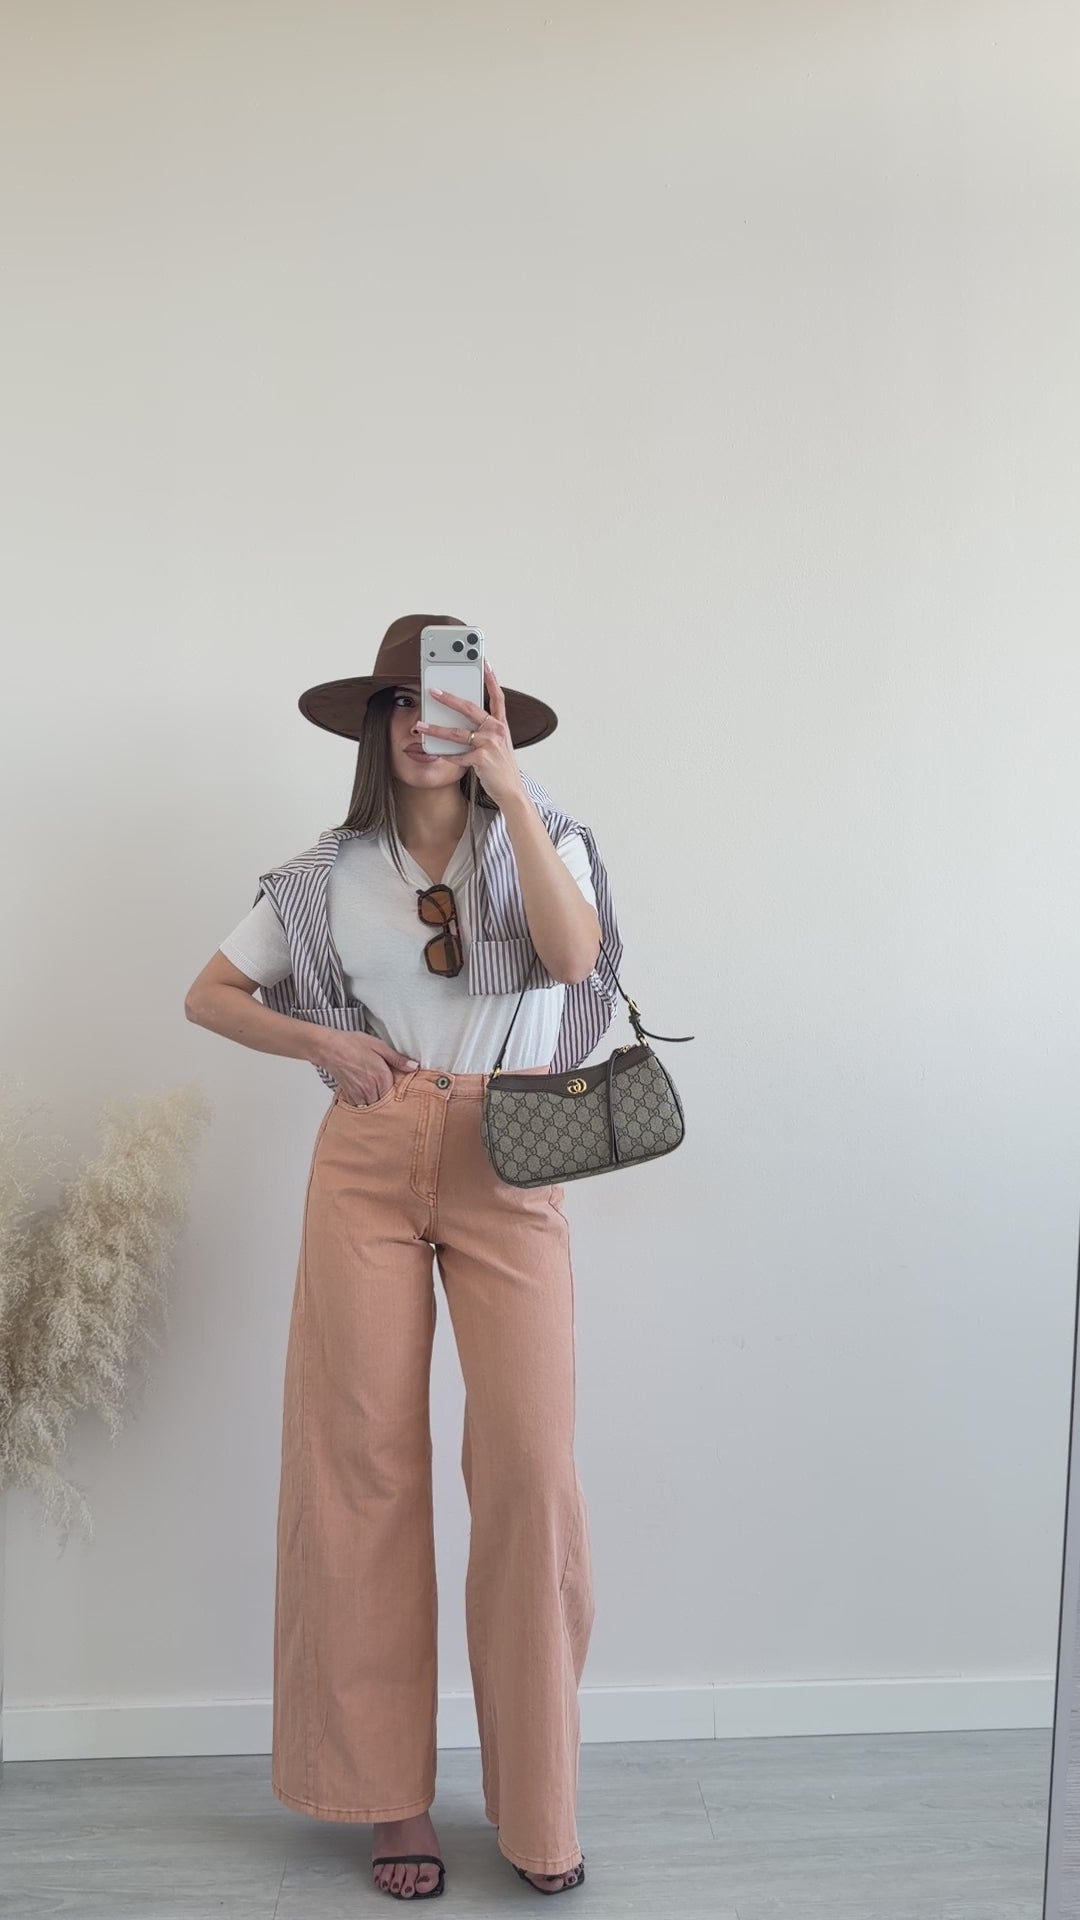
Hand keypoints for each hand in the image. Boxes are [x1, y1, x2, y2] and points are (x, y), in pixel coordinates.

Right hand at [314, 1032, 417, 1105]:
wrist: (329, 1047)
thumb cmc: (353, 1044)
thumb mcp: (380, 1046)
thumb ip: (398, 1059)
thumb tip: (414, 1067)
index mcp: (381, 1077)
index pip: (397, 1094)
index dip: (401, 1094)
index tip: (405, 1093)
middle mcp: (370, 1089)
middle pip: (386, 1104)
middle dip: (391, 1103)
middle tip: (395, 1099)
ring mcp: (359, 1094)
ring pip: (374, 1108)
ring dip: (379, 1106)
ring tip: (382, 1100)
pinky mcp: (349, 1095)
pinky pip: (362, 1107)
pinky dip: (366, 1106)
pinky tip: (369, 1099)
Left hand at [414, 660, 524, 807]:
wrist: (511, 791)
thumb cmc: (502, 768)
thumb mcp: (498, 745)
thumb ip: (485, 731)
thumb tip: (462, 722)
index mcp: (501, 725)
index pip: (497, 696)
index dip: (491, 678)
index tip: (484, 663)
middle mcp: (496, 731)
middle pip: (470, 709)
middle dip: (449, 699)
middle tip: (433, 691)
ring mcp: (489, 744)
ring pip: (457, 733)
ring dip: (435, 729)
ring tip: (420, 725)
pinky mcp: (481, 759)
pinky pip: (457, 755)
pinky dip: (444, 755)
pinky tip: (433, 753)